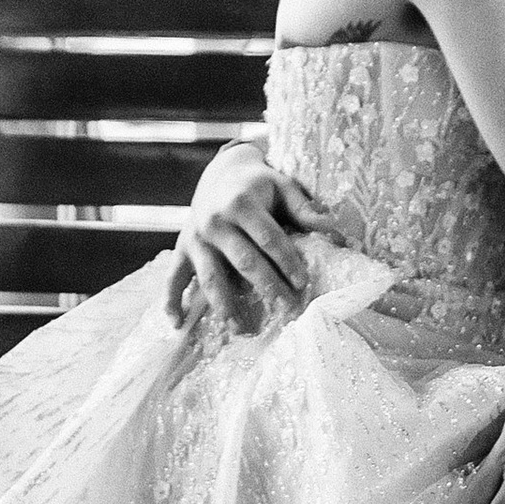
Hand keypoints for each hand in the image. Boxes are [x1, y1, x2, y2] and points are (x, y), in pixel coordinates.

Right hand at [166, 145, 329, 330]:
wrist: (220, 174)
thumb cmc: (259, 185)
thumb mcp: (282, 186)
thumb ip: (304, 208)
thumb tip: (333, 229)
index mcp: (241, 203)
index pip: (267, 238)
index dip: (286, 261)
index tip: (303, 283)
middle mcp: (215, 221)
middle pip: (242, 260)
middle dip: (266, 286)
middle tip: (287, 307)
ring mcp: (196, 238)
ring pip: (210, 276)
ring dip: (225, 305)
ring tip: (241, 329)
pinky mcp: (182, 250)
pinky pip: (173, 278)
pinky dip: (171, 301)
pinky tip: (177, 324)